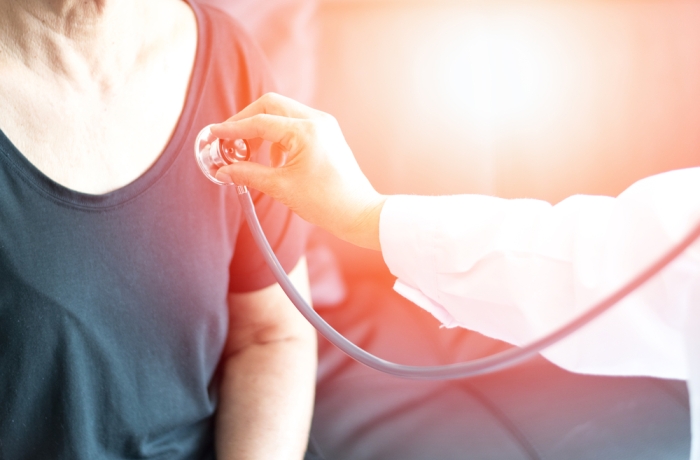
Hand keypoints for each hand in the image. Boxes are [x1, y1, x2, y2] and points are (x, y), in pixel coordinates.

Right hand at [212, 93, 385, 249]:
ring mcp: (324, 125)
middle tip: (230, 139)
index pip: (260, 122)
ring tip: (249, 153)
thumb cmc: (325, 202)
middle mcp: (317, 120)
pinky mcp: (326, 133)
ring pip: (283, 112)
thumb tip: (223, 171)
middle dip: (247, 120)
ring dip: (262, 127)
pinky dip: (278, 135)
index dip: (233, 129)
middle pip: (270, 105)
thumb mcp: (281, 187)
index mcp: (306, 131)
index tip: (214, 134)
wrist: (358, 213)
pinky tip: (272, 159)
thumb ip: (248, 174)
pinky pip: (295, 123)